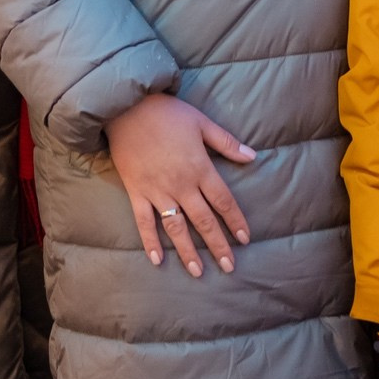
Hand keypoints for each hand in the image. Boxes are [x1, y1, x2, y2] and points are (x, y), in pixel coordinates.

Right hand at [104, 93, 255, 276]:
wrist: (125, 107)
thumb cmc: (166, 112)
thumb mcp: (201, 123)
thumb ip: (227, 143)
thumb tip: (253, 156)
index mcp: (200, 168)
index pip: (223, 201)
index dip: (235, 220)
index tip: (245, 239)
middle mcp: (181, 185)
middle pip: (204, 220)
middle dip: (218, 245)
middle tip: (229, 266)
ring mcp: (157, 191)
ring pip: (176, 227)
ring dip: (187, 251)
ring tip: (197, 272)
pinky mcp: (136, 192)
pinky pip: (144, 222)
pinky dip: (150, 241)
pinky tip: (157, 260)